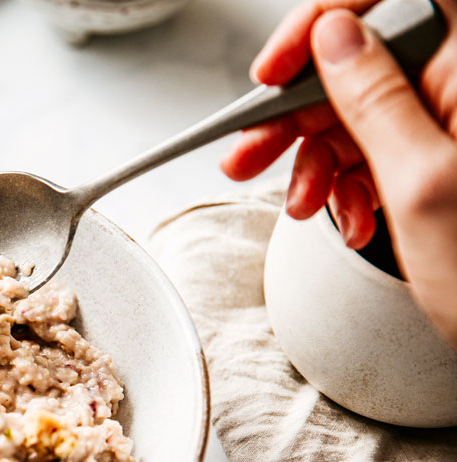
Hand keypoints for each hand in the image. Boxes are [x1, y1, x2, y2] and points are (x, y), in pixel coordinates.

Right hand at [221, 0, 456, 347]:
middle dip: (299, 110)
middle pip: (361, 59)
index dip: (324, 20)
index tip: (279, 66)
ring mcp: (453, 122)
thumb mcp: (421, 183)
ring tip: (300, 203)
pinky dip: (347, 183)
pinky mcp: (442, 157)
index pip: (387, 0)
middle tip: (250, 150)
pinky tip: (346, 215)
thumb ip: (374, 99)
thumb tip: (333, 38)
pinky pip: (375, 149)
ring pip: (358, 112)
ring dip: (315, 159)